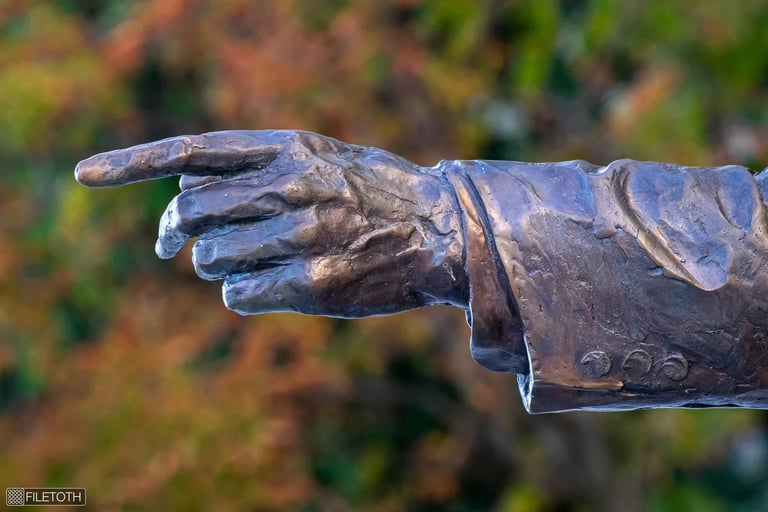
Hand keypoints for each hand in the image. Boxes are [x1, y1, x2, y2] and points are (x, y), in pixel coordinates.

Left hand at [76, 130, 467, 316]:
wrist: (444, 231)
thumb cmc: (379, 195)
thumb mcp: (324, 158)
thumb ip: (261, 168)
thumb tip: (187, 203)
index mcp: (290, 148)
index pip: (194, 152)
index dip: (133, 162)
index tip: (84, 176)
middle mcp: (291, 187)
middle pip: (189, 212)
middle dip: (176, 232)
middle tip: (175, 246)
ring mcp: (300, 236)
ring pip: (209, 258)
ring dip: (216, 265)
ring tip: (253, 261)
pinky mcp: (311, 284)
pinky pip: (237, 295)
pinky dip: (241, 293)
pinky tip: (272, 285)